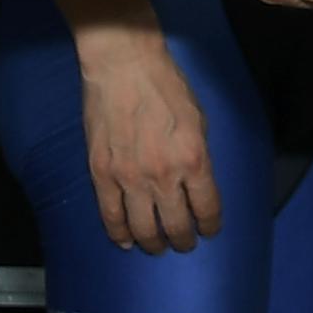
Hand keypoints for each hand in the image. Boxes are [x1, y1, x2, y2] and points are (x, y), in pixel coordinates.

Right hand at [76, 36, 221, 254]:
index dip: (210, 225)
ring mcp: (130, 178)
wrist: (124, 66)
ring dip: (154, 243)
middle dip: (183, 240)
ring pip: (143, 229)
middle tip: (184, 244)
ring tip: (158, 247)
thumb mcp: (198, 120)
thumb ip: (197, 156)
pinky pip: (111, 216)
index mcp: (194, 160)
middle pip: (176, 225)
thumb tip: (195, 182)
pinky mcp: (102, 174)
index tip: (209, 230)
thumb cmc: (166, 85)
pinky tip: (126, 242)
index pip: (206, 209)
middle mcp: (164, 176)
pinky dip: (120, 234)